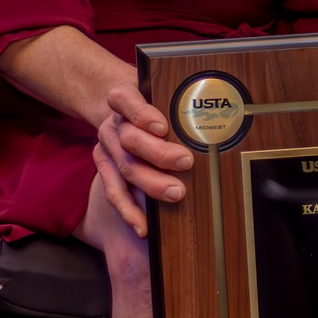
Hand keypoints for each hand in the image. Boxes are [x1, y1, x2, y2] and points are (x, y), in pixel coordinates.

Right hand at [91, 82, 194, 236]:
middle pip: (130, 139)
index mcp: (124, 97)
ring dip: (151, 183)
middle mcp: (113, 123)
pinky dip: (129, 209)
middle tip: (186, 162)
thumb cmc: (151, 104)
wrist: (118, 110)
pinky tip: (143, 225)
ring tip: (175, 193)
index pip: (126, 100)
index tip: (162, 127)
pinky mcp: (104, 167)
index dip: (142, 114)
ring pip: (125, 166)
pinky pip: (114, 191)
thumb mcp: (160, 93)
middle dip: (159, 154)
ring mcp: (107, 146)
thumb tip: (214, 117)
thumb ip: (176, 102)